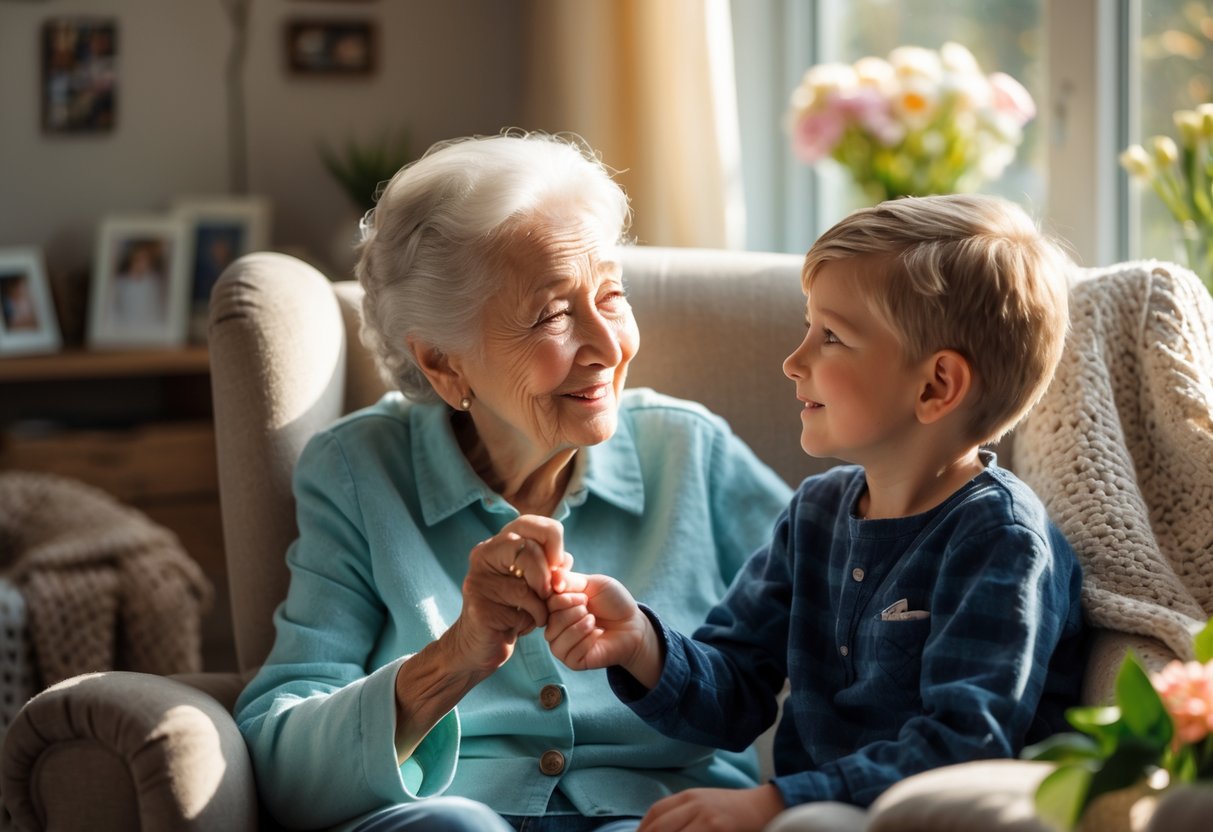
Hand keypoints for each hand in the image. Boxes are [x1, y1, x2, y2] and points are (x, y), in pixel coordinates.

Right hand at [446, 515, 571, 674]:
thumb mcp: (534, 583)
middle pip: (525, 548)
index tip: (560, 563)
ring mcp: (478, 581)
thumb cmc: (512, 609)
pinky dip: (531, 621)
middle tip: (550, 592)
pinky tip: (522, 625)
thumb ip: (549, 567)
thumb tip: (565, 559)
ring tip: (537, 614)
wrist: (481, 643)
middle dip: (546, 574)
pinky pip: (519, 611)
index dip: (551, 538)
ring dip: (541, 605)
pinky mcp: (479, 607)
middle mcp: (483, 556)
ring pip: (525, 585)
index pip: (527, 522)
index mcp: (497, 544)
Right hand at [545, 571, 660, 685]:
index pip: (545, 604)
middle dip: (574, 612)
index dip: (564, 599)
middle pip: (551, 621)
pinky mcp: (573, 661)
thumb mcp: (593, 583)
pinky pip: (569, 654)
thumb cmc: (613, 602)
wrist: (633, 623)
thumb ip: (569, 580)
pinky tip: (598, 634)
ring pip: (556, 639)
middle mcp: (555, 626)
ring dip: (580, 627)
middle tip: (591, 610)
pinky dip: (587, 641)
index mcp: (556, 607)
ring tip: (594, 621)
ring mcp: (562, 645)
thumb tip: (552, 577)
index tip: (585, 597)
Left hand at [637, 785, 785, 831]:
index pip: (655, 813)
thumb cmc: (731, 811)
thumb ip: (682, 815)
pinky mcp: (718, 831)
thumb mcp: (703, 805)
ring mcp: (707, 819)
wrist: (765, 807)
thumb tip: (655, 830)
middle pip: (660, 827)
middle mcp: (695, 804)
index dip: (642, 830)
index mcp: (689, 796)